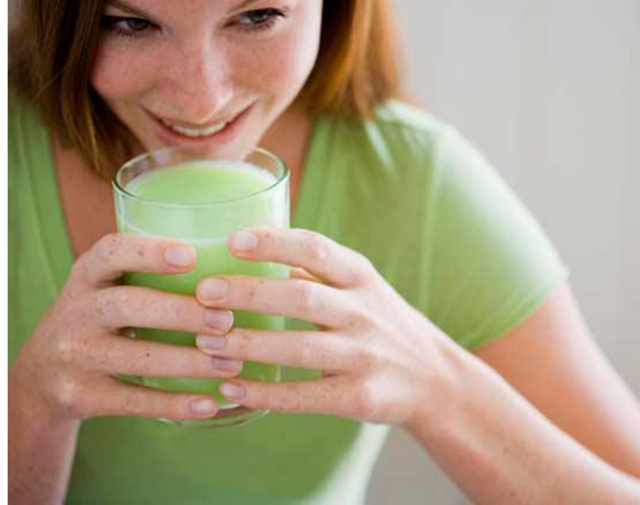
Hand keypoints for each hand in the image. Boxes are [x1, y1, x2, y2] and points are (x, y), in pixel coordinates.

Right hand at [10, 233, 242, 423]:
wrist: (42, 375)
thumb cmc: (100, 319)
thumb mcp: (105, 287)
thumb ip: (147, 272)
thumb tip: (234, 261)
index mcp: (86, 275)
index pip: (110, 253)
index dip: (149, 252)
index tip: (191, 256)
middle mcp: (75, 312)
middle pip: (127, 306)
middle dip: (180, 313)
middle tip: (226, 320)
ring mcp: (74, 356)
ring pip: (136, 358)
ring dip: (189, 362)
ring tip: (232, 363)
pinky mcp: (79, 396)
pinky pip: (132, 401)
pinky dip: (173, 404)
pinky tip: (209, 404)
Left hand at [192, 228, 463, 426]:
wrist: (436, 380)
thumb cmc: (378, 325)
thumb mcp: (358, 288)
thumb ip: (311, 272)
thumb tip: (241, 247)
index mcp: (360, 277)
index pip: (315, 248)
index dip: (273, 242)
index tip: (231, 241)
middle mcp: (365, 312)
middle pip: (301, 296)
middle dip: (248, 293)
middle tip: (204, 293)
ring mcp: (365, 355)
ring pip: (300, 348)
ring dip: (249, 346)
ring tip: (205, 344)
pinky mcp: (361, 397)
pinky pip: (306, 396)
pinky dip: (265, 394)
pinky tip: (230, 390)